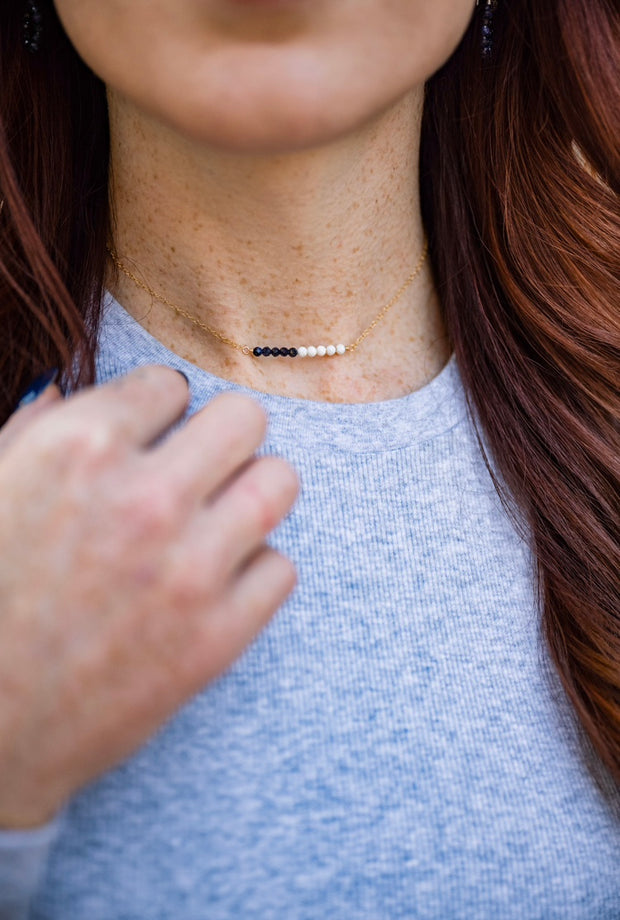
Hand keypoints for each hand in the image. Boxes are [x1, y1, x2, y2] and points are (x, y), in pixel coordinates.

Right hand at [0, 367, 297, 827]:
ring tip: (220, 518)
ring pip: (280, 482)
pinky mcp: (219, 637)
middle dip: (220, 437)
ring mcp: (189, 570)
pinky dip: (254, 570)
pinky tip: (215, 584)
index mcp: (78, 447)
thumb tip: (68, 390)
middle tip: (199, 469)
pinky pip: (282, 567)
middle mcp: (144, 497)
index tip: (150, 439)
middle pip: (245, 418)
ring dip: (253, 491)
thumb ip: (35, 431)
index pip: (170, 383)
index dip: (157, 410)